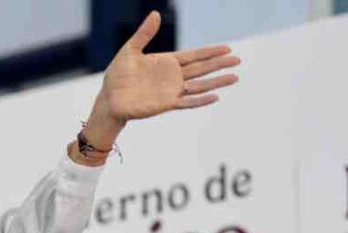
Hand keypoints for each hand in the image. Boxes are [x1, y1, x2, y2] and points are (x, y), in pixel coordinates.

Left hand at [80, 11, 240, 153]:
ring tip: (235, 77)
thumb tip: (156, 14)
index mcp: (166, 62)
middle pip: (201, 68)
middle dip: (220, 64)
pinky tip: (215, 96)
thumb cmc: (117, 76)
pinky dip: (201, 100)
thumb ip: (144, 34)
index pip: (194, 55)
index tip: (227, 48)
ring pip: (199, 85)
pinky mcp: (166, 104)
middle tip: (238, 60)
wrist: (109, 99)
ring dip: (217, 81)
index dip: (210, 52)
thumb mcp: (130, 51)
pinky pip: (187, 102)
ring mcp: (171, 90)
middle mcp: (172, 76)